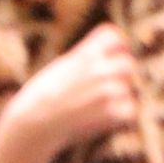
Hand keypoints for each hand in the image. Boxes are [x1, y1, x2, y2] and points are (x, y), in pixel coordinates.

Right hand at [0, 26, 139, 158]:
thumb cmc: (40, 98)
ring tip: (91, 106)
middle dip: (119, 75)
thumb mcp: (60, 68)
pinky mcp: (113, 112)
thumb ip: (84, 56)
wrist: (33, 126)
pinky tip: (99, 118)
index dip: (116, 46)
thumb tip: (108, 44)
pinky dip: (119, 115)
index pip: (113, 36)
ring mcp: (108, 91)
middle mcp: (99, 69)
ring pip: (127, 89)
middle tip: (101, 89)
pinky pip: (129, 109)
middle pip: (128, 63)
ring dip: (116, 98)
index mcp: (84, 55)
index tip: (112, 57)